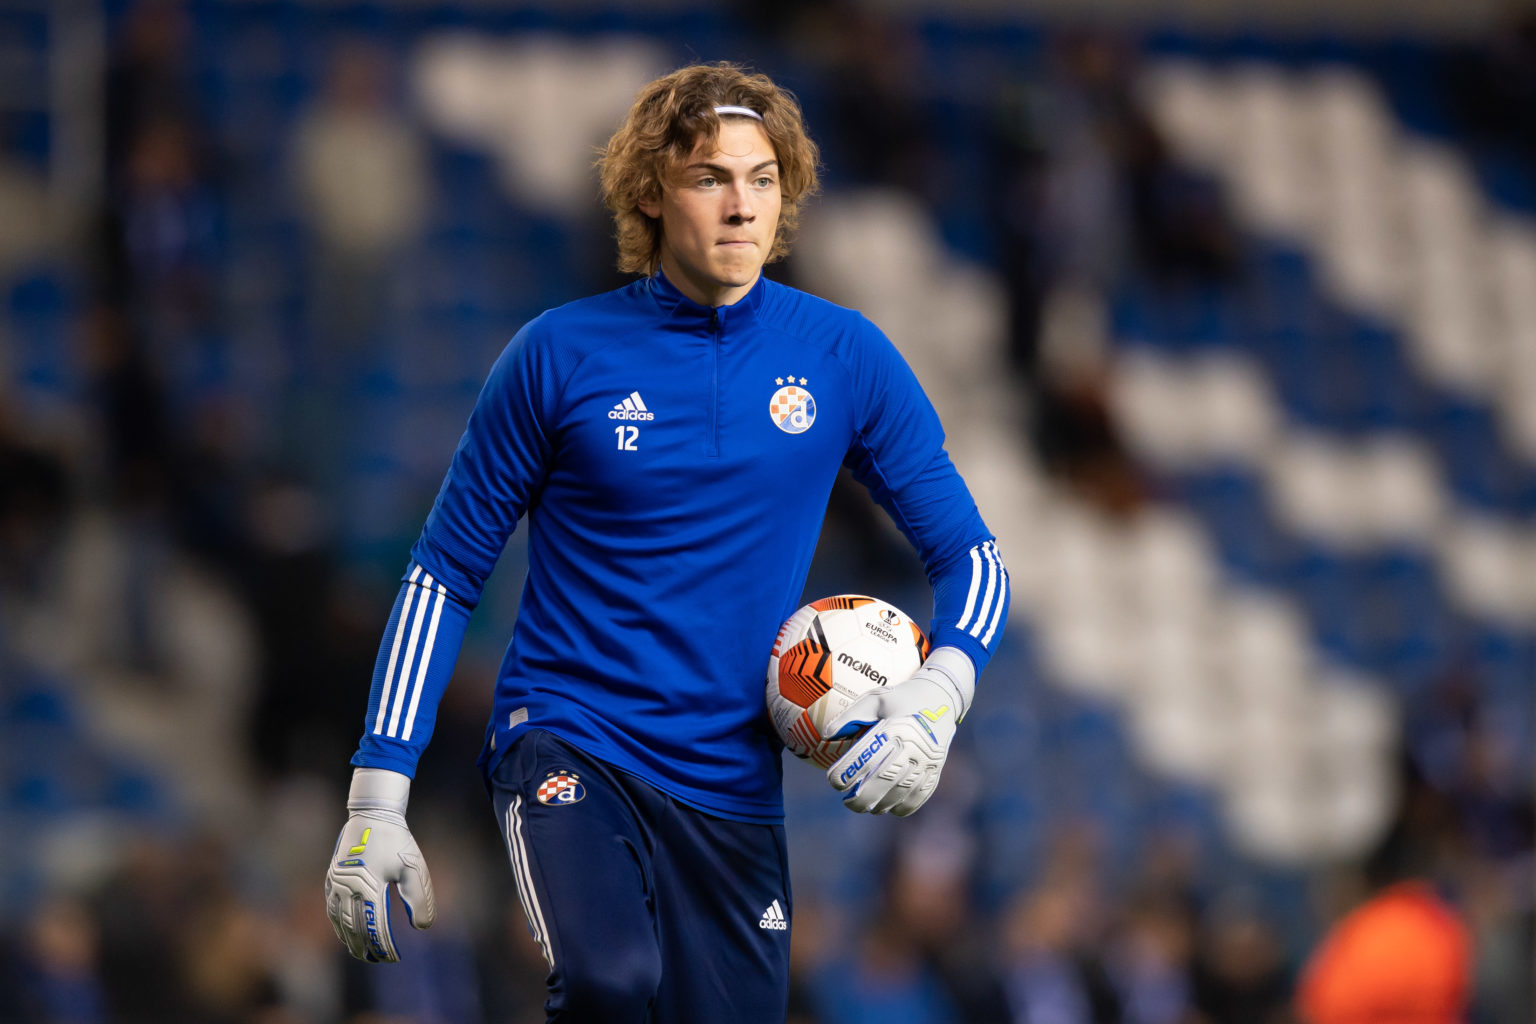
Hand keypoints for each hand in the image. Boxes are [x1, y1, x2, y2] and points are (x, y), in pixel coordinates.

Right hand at [324, 768, 436, 961]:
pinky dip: (338, 924)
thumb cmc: (397, 841)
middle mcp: (348, 887)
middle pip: (354, 928)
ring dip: (348, 939)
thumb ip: (420, 899)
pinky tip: (345, 932)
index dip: (383, 946)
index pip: (374, 926)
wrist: (373, 814)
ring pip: (338, 920)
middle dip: (366, 947)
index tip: (394, 957)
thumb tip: (422, 927)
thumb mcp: (414, 868)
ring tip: (360, 953)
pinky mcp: (331, 878)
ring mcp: (336, 882)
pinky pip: (331, 908)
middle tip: (377, 960)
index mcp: (369, 886)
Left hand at [823, 646, 974, 815]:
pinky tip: (891, 808)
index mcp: (893, 728)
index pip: (865, 759)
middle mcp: (911, 746)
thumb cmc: (901, 697)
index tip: (834, 781)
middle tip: (848, 802)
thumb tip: (826, 734)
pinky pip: (920, 795)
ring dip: (881, 805)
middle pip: (882, 782)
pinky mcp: (936, 768)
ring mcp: (927, 760)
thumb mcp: (875, 699)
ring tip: (867, 807)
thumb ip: (850, 716)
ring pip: (901, 793)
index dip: (847, 774)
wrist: (941, 697)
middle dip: (861, 798)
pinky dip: (904, 807)